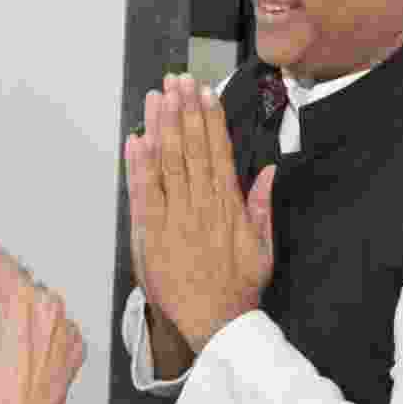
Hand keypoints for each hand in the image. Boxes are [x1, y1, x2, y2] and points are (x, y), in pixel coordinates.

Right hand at [0, 248, 85, 403]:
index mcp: (18, 294)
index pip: (4, 261)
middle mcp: (49, 303)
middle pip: (27, 284)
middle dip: (11, 290)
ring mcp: (67, 326)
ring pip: (47, 307)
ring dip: (33, 313)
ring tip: (17, 337)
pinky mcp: (77, 349)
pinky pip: (62, 330)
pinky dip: (49, 335)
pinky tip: (34, 353)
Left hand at [127, 73, 275, 352]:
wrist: (215, 324)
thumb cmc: (237, 289)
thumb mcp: (262, 247)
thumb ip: (261, 207)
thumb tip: (266, 172)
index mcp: (228, 206)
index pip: (217, 152)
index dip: (209, 119)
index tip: (203, 92)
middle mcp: (202, 206)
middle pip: (191, 149)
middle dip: (184, 111)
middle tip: (177, 79)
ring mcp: (176, 218)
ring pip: (168, 163)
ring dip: (161, 127)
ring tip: (157, 96)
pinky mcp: (153, 234)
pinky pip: (145, 193)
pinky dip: (139, 165)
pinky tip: (136, 139)